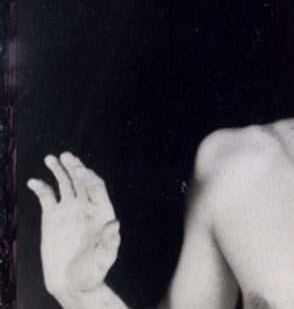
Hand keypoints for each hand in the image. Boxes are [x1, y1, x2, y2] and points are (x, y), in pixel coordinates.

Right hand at [27, 152, 119, 301]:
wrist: (71, 283)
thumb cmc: (92, 272)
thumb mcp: (104, 258)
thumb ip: (109, 242)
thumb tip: (114, 224)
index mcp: (102, 211)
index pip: (96, 188)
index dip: (89, 178)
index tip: (80, 171)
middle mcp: (86, 206)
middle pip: (81, 181)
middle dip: (74, 167)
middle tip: (66, 156)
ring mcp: (69, 210)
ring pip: (65, 184)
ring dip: (59, 170)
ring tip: (51, 158)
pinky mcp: (52, 216)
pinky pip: (47, 197)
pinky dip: (41, 187)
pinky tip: (34, 181)